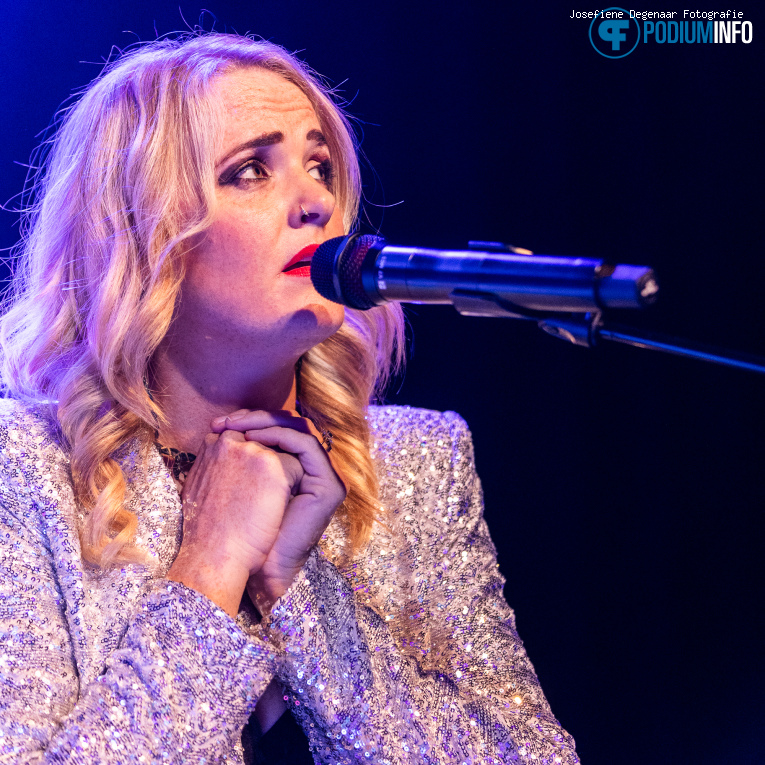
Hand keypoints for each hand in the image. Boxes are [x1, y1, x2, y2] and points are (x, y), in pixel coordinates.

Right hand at [166, 427, 303, 615]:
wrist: (214, 555)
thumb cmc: (205, 529)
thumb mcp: (199, 486)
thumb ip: (215, 466)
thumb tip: (229, 464)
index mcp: (211, 444)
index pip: (242, 433)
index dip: (254, 450)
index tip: (255, 473)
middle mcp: (231, 441)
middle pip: (265, 439)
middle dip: (272, 458)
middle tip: (272, 485)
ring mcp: (254, 451)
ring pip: (282, 453)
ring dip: (281, 474)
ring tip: (273, 500)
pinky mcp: (274, 466)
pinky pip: (295, 468)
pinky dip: (292, 489)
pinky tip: (282, 508)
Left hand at [211, 409, 345, 609]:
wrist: (255, 566)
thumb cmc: (241, 530)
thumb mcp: (240, 483)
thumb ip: (240, 456)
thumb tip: (218, 426)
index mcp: (298, 468)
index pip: (280, 428)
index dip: (251, 419)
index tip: (219, 423)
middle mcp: (315, 470)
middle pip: (291, 424)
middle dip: (256, 417)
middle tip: (227, 421)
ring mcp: (326, 477)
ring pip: (301, 429)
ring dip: (267, 423)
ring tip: (237, 427)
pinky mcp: (330, 485)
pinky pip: (307, 445)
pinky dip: (281, 436)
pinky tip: (254, 438)